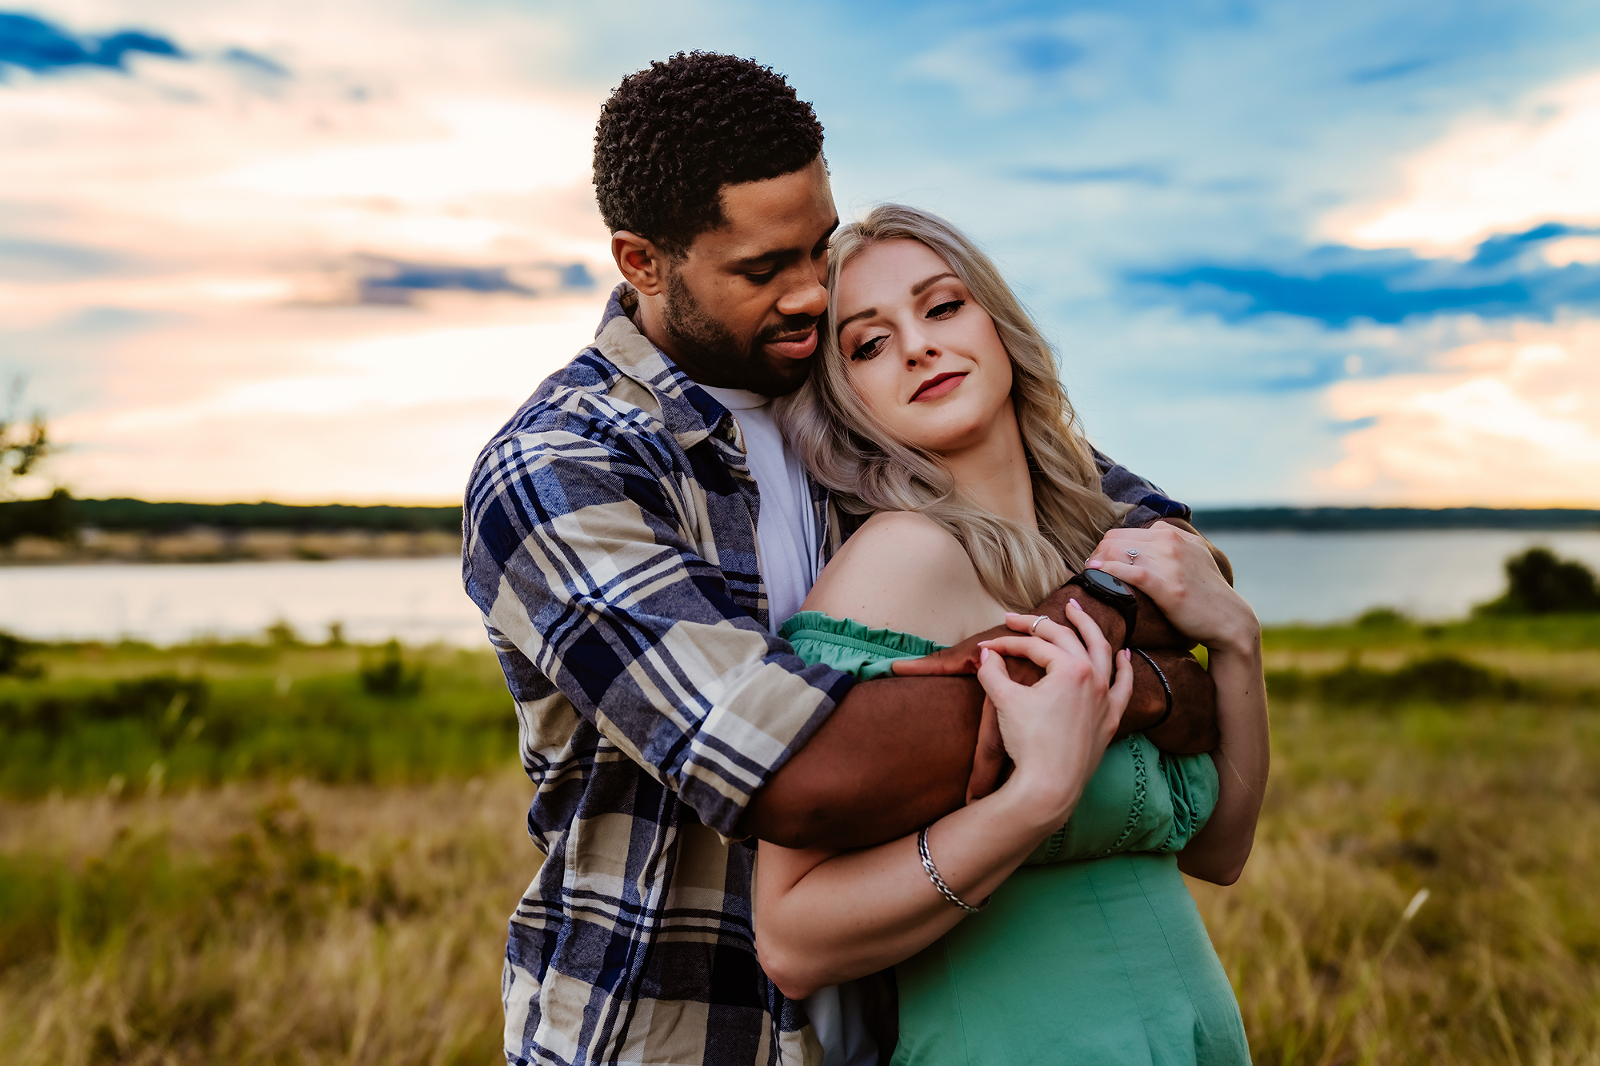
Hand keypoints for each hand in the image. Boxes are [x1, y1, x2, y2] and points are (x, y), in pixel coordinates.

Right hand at [974, 601, 1132, 821]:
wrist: (1049, 786)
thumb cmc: (1029, 743)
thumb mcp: (1005, 701)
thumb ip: (993, 671)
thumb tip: (986, 654)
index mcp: (1071, 668)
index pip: (1035, 646)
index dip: (1007, 644)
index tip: (987, 648)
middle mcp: (1095, 677)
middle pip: (1066, 639)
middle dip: (1040, 625)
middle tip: (1020, 618)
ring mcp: (1106, 698)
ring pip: (1102, 653)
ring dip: (1089, 629)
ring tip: (1077, 612)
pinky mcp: (1111, 718)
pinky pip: (1124, 686)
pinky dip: (1124, 668)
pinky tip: (1123, 656)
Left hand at [1089, 523, 1259, 655]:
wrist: (1229, 620)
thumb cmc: (1205, 596)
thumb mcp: (1191, 559)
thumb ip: (1168, 549)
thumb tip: (1137, 551)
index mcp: (1174, 534)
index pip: (1125, 533)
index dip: (1107, 549)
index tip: (1098, 564)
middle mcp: (1171, 541)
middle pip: (1115, 539)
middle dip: (1097, 554)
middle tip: (1089, 572)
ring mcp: (1169, 560)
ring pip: (1116, 551)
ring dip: (1096, 563)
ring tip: (1089, 577)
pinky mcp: (1167, 583)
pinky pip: (1127, 570)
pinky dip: (1106, 571)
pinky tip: (1095, 576)